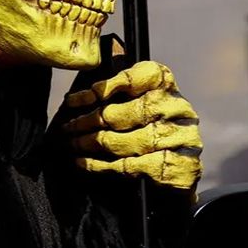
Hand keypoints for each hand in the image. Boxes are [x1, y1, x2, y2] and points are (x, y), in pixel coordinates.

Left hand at [61, 60, 201, 189]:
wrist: (177, 169)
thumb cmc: (146, 129)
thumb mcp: (134, 102)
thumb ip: (115, 90)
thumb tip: (84, 86)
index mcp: (165, 84)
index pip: (132, 78)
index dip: (100, 90)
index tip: (72, 102)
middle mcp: (177, 107)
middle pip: (125, 113)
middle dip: (88, 122)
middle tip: (67, 129)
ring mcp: (181, 137)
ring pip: (126, 141)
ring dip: (91, 144)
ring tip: (73, 145)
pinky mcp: (178, 165)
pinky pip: (130, 165)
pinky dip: (100, 165)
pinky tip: (83, 162)